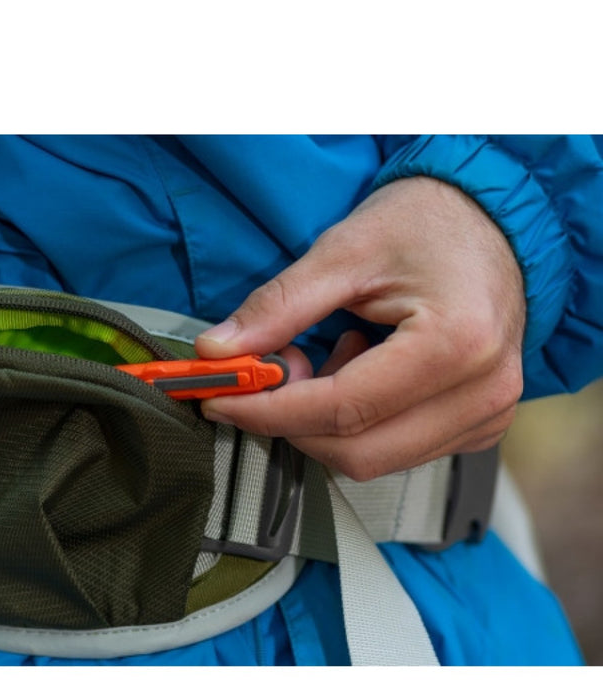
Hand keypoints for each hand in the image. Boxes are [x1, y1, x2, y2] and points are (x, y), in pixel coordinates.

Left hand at [194, 176, 525, 480]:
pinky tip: (361, 369)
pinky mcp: (477, 424)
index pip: (341, 409)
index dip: (268, 410)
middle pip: (357, 452)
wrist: (493, 221)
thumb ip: (278, 307)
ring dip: (325, 421)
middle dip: (293, 422)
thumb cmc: (426, 223)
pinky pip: (396, 450)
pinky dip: (357, 422)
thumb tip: (218, 351)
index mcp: (455, 344)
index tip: (219, 399)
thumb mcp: (344, 250)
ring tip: (329, 356)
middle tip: (273, 369)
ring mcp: (485, 415)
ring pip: (374, 459)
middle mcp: (482, 393)